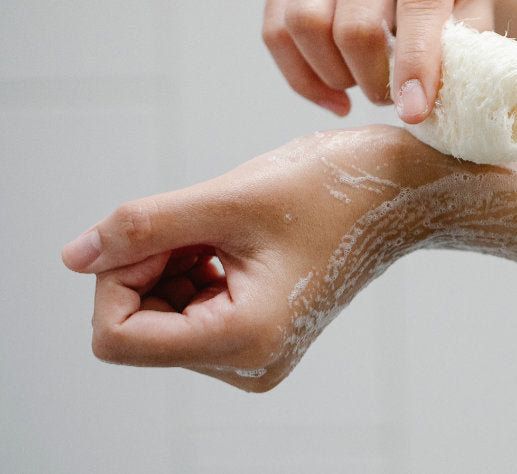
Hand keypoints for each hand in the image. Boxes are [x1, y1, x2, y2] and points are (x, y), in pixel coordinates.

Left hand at [61, 126, 445, 390]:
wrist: (404, 193)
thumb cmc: (338, 189)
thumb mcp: (233, 198)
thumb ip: (146, 226)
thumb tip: (76, 256)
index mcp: (245, 339)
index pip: (118, 337)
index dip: (118, 276)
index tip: (157, 230)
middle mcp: (249, 362)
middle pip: (138, 327)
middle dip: (149, 265)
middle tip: (199, 219)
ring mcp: (255, 352)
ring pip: (161, 318)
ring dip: (171, 263)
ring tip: (223, 226)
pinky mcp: (261, 334)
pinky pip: (190, 312)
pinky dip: (192, 268)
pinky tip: (229, 239)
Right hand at [263, 0, 493, 122]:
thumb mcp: (474, 19)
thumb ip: (461, 56)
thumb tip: (428, 103)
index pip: (419, 4)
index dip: (414, 66)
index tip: (413, 111)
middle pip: (355, 22)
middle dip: (372, 79)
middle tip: (391, 98)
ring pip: (306, 24)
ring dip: (334, 75)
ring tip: (362, 85)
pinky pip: (276, 29)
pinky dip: (302, 77)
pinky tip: (334, 93)